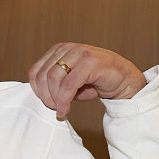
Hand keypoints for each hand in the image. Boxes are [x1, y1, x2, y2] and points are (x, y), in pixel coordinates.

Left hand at [28, 43, 145, 119]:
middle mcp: (68, 48)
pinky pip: (68, 85)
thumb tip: (40, 96)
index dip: (37, 91)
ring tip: (62, 109)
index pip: (35, 71)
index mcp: (59, 50)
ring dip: (55, 99)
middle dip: (45, 97)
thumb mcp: (69, 82)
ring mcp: (79, 52)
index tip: (47, 103)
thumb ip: (54, 84)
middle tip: (54, 109)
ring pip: (54, 79)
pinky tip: (66, 109)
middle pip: (43, 76)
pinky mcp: (90, 62)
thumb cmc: (95, 81)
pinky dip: (64, 101)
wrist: (123, 81)